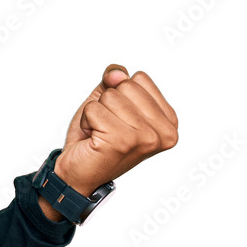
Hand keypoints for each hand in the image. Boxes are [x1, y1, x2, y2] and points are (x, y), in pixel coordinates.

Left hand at [40, 65, 178, 219]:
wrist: (78, 172)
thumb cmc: (95, 137)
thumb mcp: (108, 100)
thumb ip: (116, 79)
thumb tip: (116, 74)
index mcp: (168, 120)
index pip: (140, 78)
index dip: (119, 92)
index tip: (118, 118)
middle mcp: (164, 132)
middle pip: (126, 85)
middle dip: (107, 103)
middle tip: (106, 127)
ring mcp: (146, 138)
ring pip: (110, 97)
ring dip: (96, 113)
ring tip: (100, 133)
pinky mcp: (122, 142)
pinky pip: (94, 109)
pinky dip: (86, 121)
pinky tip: (93, 139)